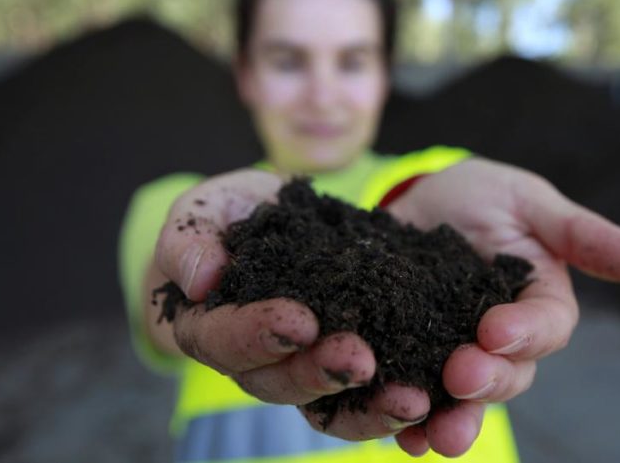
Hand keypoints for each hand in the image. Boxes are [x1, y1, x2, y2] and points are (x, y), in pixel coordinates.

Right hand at [154, 169, 428, 438]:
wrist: (280, 219)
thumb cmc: (233, 213)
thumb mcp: (204, 211)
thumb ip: (189, 240)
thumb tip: (201, 280)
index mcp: (213, 327)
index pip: (224, 342)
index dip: (257, 337)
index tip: (299, 321)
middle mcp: (257, 361)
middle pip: (279, 384)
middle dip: (319, 374)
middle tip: (359, 359)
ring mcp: (303, 367)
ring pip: (328, 406)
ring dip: (368, 408)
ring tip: (410, 399)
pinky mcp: (346, 364)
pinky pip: (368, 397)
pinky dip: (396, 403)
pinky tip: (430, 397)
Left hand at [384, 158, 619, 456]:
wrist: (424, 201)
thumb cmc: (487, 198)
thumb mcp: (530, 204)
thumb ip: (581, 234)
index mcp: (538, 305)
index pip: (546, 329)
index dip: (525, 334)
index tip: (494, 330)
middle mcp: (502, 342)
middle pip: (507, 376)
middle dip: (486, 382)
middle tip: (460, 377)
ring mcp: (455, 351)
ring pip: (463, 401)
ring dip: (449, 420)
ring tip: (429, 435)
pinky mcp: (410, 353)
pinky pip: (413, 393)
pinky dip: (403, 418)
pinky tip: (395, 430)